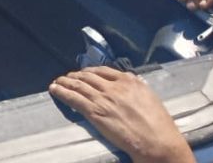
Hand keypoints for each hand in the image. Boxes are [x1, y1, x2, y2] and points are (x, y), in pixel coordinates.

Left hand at [50, 67, 193, 162]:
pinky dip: (62, 92)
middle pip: (87, 76)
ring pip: (78, 85)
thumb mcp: (149, 96)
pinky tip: (54, 90)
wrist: (156, 142)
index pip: (103, 70)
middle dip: (75, 76)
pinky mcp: (95, 112)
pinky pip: (74, 98)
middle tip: (67, 77)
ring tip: (57, 81)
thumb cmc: (158, 124)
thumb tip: (126, 78)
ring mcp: (103, 99)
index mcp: (128, 81)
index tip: (84, 73)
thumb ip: (135, 85)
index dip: (89, 71)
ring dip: (65, 82)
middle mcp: (114, 87)